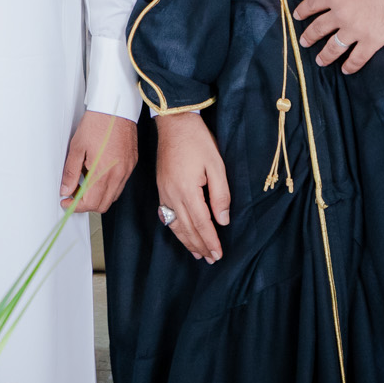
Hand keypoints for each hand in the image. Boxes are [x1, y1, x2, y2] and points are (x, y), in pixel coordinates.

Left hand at [59, 112, 137, 212]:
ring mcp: (127, 171)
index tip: (66, 202)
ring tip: (84, 183)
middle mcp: (118, 175)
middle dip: (86, 205)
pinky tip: (97, 175)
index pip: (90, 203)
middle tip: (73, 194)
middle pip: (102, 205)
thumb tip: (66, 189)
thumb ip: (71, 172)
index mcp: (103, 172)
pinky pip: (120, 185)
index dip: (75, 206)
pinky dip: (108, 187)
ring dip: (97, 196)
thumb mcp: (77, 147)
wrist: (115, 108)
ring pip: (112, 197)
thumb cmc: (97, 123)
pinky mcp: (131, 165)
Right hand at [155, 112, 229, 262]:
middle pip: (187, 228)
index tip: (219, 254)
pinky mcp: (161, 188)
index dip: (211, 241)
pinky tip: (181, 234)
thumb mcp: (216, 165)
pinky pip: (167, 215)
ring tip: (198, 253)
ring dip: (187, 241)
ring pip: (175, 224)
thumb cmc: (197, 141)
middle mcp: (172, 195)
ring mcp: (164, 192)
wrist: (174, 123)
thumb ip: (220, 194)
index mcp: (187, 190)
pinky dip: (176, 229)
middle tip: (211, 259)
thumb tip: (222, 220)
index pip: (202, 223)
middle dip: (200, 245)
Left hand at [294, 0, 383, 75]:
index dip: (302, 11)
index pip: (312, 4)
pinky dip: (350, 66)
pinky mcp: (373, 41)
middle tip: (304, 42)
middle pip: (318, 28)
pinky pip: (356, 58)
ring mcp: (356, 29)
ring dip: (325, 55)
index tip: (296, 16)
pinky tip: (346, 69)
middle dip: (309, 37)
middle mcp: (341, 13)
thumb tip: (343, 0)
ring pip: (333, 47)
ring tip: (320, 61)